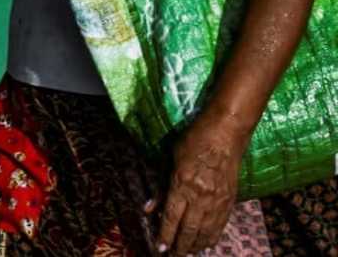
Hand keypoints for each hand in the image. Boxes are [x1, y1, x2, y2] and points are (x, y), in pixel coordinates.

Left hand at [154, 111, 248, 254]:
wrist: (226, 134)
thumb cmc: (194, 140)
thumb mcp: (170, 158)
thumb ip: (161, 185)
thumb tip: (149, 208)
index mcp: (183, 184)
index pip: (172, 217)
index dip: (165, 234)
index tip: (160, 248)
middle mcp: (201, 196)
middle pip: (189, 228)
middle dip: (180, 245)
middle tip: (173, 255)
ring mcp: (218, 199)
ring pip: (206, 230)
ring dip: (195, 244)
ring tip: (187, 252)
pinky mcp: (230, 199)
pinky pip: (220, 224)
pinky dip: (212, 236)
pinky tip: (207, 243)